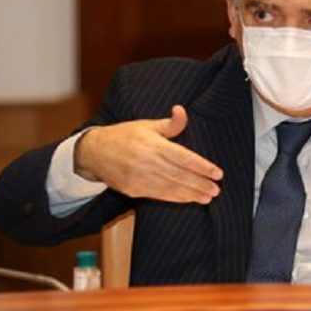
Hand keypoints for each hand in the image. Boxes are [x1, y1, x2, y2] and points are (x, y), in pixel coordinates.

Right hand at [74, 105, 223, 203]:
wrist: (93, 152)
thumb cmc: (124, 136)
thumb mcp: (146, 125)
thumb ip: (170, 124)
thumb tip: (182, 111)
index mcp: (152, 144)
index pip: (183, 157)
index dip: (202, 166)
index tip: (217, 173)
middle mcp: (146, 161)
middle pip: (179, 175)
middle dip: (200, 183)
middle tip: (216, 189)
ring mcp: (138, 177)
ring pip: (170, 188)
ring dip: (191, 194)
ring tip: (207, 197)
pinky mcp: (133, 189)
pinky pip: (159, 195)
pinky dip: (176, 198)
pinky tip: (189, 199)